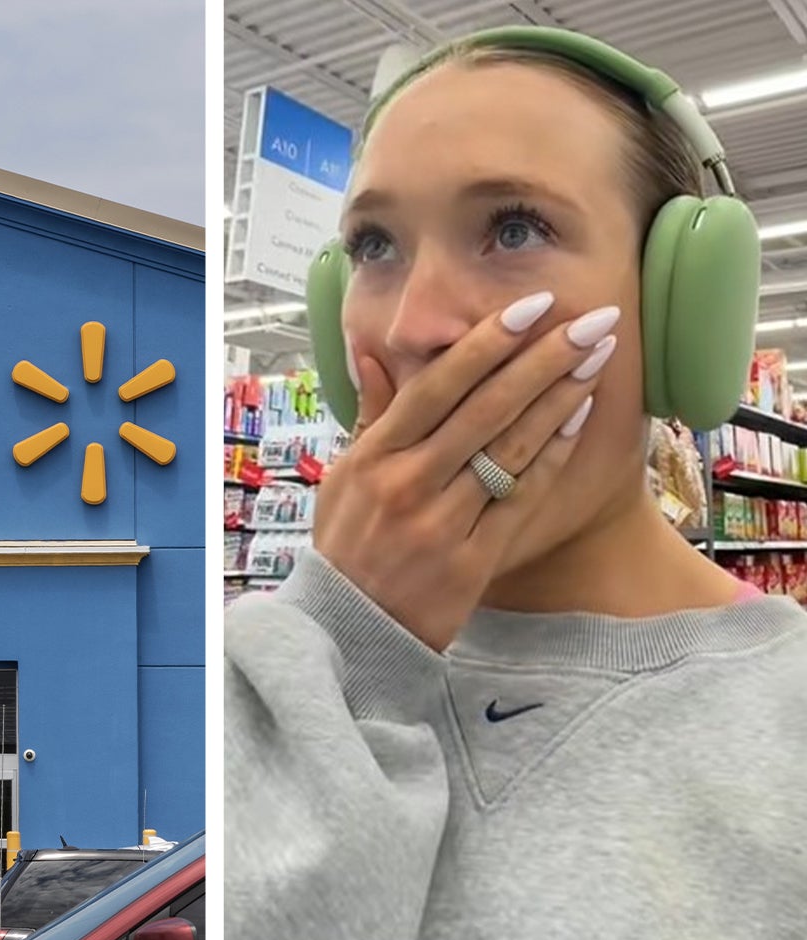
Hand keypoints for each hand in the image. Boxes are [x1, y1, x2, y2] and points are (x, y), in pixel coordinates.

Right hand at [312, 292, 617, 650]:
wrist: (349, 632)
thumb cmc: (346, 548)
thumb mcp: (342, 479)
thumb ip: (369, 417)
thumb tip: (372, 355)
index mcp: (372, 458)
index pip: (435, 386)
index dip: (485, 344)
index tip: (530, 307)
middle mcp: (406, 485)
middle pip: (484, 409)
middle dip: (542, 358)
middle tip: (591, 319)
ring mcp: (440, 523)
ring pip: (509, 447)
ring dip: (560, 397)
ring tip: (597, 357)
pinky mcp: (472, 559)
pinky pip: (521, 497)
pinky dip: (551, 454)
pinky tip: (579, 418)